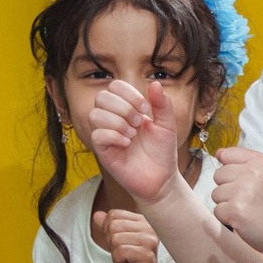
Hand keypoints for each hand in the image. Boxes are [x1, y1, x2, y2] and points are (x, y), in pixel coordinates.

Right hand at [85, 79, 188, 206]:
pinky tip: (127, 144)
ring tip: (133, 135)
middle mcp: (113, 118)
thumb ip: (162, 105)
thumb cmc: (162, 152)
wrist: (162, 179)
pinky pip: (97, 135)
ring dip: (117, 122)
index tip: (146, 109)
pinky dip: (113, 136)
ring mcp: (106, 134)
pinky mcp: (103, 150)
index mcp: (127, 108)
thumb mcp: (167, 125)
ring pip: (95, 114)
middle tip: (139, 123)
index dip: (128, 93)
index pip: (115, 86)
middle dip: (123, 107)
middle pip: (102, 97)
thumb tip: (154, 83)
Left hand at [99, 209, 163, 262]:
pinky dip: (119, 259)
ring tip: (127, 258)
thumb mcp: (116, 241)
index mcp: (144, 221)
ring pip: (115, 238)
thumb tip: (97, 214)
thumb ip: (108, 226)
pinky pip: (120, 251)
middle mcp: (150, 228)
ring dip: (116, 251)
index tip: (122, 243)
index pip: (114, 214)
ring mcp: (150, 241)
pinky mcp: (146, 255)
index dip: (109, 230)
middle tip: (124, 253)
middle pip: (114, 225)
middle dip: (112, 241)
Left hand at [211, 146, 262, 251]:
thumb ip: (241, 161)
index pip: (227, 155)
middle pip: (218, 174)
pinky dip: (227, 217)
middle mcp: (254, 173)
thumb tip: (218, 153)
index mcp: (262, 161)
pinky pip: (217, 210)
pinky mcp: (236, 210)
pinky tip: (243, 219)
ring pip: (215, 193)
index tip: (248, 182)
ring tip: (246, 209)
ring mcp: (245, 191)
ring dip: (226, 203)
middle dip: (228, 188)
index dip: (233, 171)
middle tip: (248, 199)